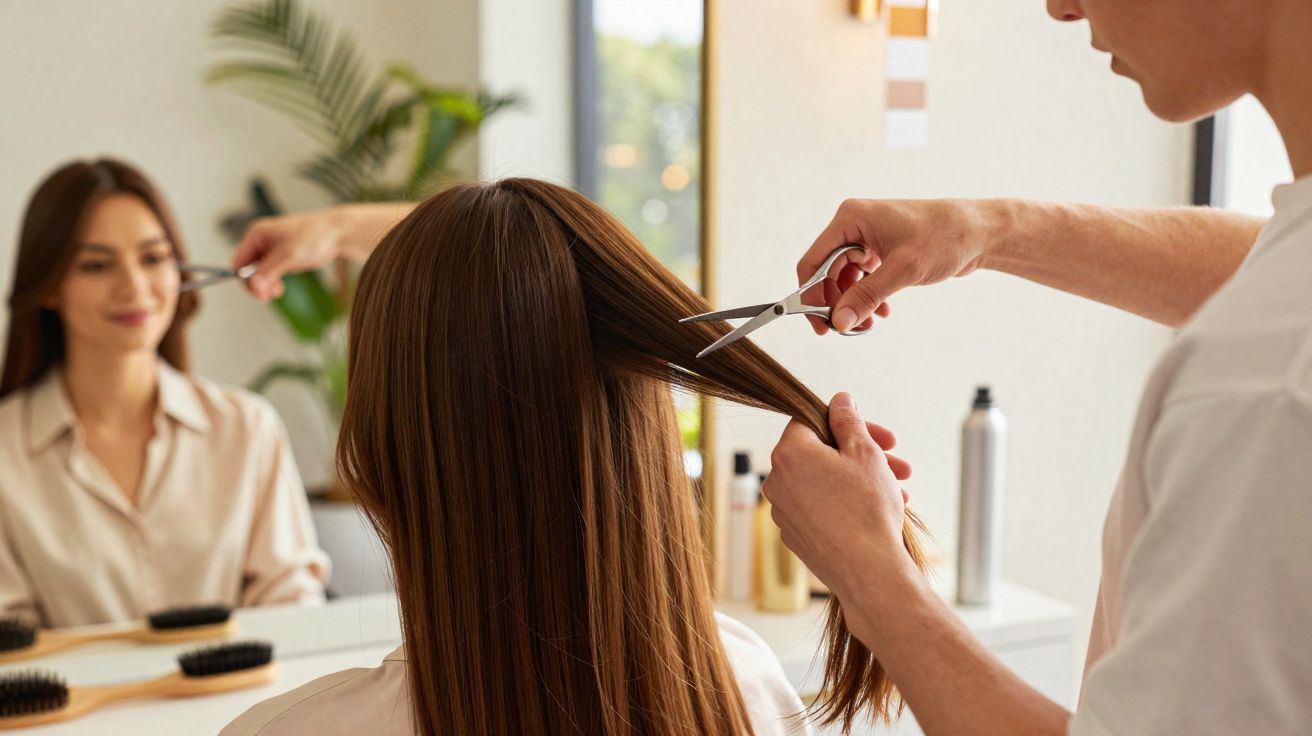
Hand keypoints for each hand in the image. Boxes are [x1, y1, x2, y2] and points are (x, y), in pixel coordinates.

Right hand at [232, 209, 344, 301]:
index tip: (258, 292)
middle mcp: (260, 242)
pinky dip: (272, 284)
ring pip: (257, 275)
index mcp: (256, 234)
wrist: (334, 234)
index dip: (244, 279)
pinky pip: (268, 275)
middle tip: (267, 296)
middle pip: (246, 270)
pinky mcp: (280, 259)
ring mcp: (270, 251)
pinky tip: (279, 289)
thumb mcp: (288, 255)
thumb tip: (254, 287)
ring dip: (264, 286)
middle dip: (256, 284)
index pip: (239, 261)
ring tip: (277, 291)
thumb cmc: (311, 237)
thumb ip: (269, 272)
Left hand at [764, 392, 916, 595]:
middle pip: (821, 453)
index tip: (880, 437)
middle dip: (862, 454)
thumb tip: (839, 400)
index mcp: (789, 453)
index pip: (812, 421)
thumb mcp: (864, 452)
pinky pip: (821, 507)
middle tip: (898, 463)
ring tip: (899, 490)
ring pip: (824, 481)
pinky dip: (846, 502)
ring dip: (860, 479)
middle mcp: (777, 481)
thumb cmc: (866, 509)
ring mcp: (783, 511)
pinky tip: (877, 511)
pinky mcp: (795, 535)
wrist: (868, 572)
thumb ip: (848, 420)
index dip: (848, 425)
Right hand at [799, 198, 996, 333]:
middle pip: (826, 273)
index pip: (813, 261)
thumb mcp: (903, 270)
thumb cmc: (945, 236)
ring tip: (868, 324)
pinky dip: (868, 297)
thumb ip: (867, 297)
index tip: (819, 323)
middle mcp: (854, 226)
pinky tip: (882, 312)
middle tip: (846, 329)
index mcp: (851, 219)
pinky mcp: (881, 250)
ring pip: (844, 279)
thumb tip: (839, 321)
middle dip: (836, 304)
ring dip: (853, 304)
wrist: (979, 232)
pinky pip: (862, 279)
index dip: (811, 295)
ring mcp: (867, 238)